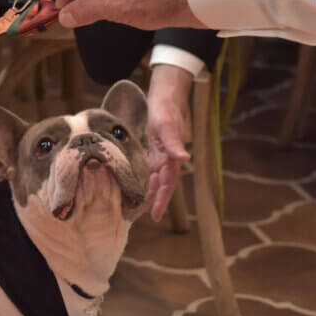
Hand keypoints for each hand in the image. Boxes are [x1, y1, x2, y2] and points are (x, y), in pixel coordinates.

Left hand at [145, 64, 192, 221]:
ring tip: (131, 208)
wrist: (165, 98)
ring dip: (144, 193)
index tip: (155, 216)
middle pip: (158, 186)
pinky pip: (146, 171)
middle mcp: (167, 161)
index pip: (167, 184)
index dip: (162, 200)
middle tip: (134, 217)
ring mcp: (160, 157)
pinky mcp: (153, 152)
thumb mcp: (167, 126)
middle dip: (149, 202)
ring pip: (151, 181)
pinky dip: (140, 180)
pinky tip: (131, 187)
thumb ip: (174, 142)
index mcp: (172, 159)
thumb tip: (184, 157)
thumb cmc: (166, 111)